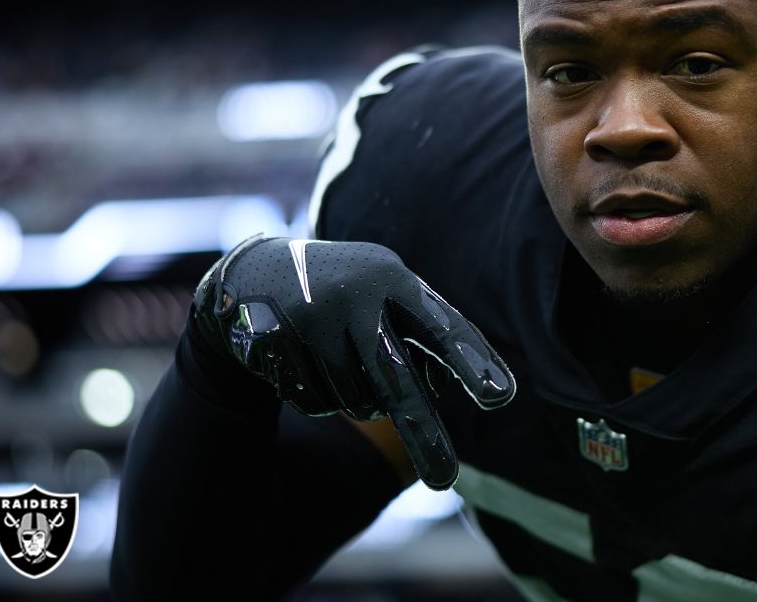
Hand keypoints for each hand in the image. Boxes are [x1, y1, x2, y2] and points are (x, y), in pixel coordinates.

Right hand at [193, 235, 515, 489]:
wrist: (255, 275)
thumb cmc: (350, 297)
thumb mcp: (391, 298)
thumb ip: (433, 337)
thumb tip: (495, 391)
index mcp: (393, 276)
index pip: (441, 325)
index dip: (470, 360)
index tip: (500, 397)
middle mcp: (353, 292)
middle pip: (394, 379)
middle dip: (422, 433)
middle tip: (446, 482)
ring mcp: (308, 315)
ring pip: (353, 400)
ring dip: (357, 400)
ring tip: (342, 362)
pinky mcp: (269, 338)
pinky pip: (313, 402)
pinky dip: (318, 398)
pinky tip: (305, 364)